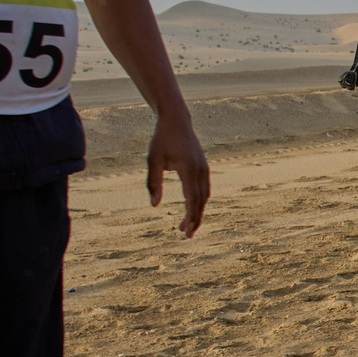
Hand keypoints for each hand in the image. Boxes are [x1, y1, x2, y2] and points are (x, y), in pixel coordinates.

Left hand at [148, 114, 210, 238]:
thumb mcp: (152, 160)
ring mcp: (204, 168)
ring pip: (205, 196)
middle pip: (201, 201)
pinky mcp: (203, 167)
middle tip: (186, 235)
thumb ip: (153, 183)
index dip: (190, 216)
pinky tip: (192, 208)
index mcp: (188, 169)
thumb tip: (154, 205)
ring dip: (197, 211)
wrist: (176, 121)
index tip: (185, 230)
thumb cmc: (161, 139)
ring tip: (188, 225)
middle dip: (195, 219)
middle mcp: (200, 170)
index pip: (192, 199)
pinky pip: (205, 189)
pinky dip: (200, 201)